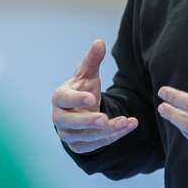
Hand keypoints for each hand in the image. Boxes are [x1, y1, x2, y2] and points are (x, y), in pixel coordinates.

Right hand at [52, 39, 137, 153]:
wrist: (81, 112)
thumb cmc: (83, 90)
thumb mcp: (88, 75)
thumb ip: (92, 60)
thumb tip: (99, 42)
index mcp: (60, 98)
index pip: (64, 99)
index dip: (77, 99)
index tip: (91, 97)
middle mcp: (60, 118)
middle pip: (71, 123)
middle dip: (89, 122)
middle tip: (105, 119)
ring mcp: (68, 134)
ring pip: (87, 137)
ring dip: (108, 131)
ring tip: (126, 121)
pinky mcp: (79, 146)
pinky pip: (96, 145)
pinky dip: (113, 137)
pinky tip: (127, 127)